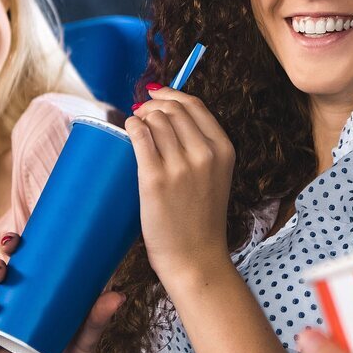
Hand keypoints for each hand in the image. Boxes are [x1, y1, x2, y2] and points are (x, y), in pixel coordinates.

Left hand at [125, 85, 234, 287]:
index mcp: (223, 150)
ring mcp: (180, 166)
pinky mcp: (154, 178)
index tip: (156, 95)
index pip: (195, 106)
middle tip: (141, 112)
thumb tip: (168, 117)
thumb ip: (202, 148)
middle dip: (153, 105)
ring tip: (135, 127)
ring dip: (141, 117)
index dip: (172, 94)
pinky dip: (131, 127)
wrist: (195, 257)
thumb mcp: (217, 176)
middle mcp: (204, 154)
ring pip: (155, 119)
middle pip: (172, 109)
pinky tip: (128, 130)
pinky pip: (139, 136)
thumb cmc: (201, 219)